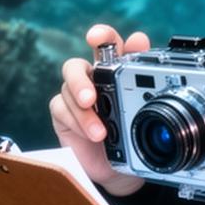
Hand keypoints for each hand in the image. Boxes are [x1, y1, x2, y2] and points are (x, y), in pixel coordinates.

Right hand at [49, 24, 150, 195]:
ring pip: (67, 91)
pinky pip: (62, 110)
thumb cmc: (132, 133)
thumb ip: (141, 73)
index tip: (96, 37)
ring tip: (100, 131)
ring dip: (83, 112)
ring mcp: (74, 96)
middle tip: (91, 97)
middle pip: (75, 66)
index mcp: (113, 69)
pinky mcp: (63, 114)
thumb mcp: (143, 107)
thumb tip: (140, 39)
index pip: (105, 44)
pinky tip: (91, 134)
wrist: (120, 168)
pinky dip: (77, 122)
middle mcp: (91, 78)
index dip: (100, 35)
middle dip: (79, 79)